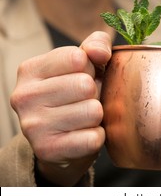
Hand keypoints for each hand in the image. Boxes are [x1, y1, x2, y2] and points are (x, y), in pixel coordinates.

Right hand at [10, 31, 111, 185]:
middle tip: (84, 101)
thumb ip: (96, 45)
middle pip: (85, 85)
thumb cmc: (76, 95)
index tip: (82, 77)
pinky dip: (98, 136)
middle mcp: (24, 97)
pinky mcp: (48, 150)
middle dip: (94, 93)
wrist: (64, 142)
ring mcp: (32, 126)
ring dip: (97, 116)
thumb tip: (100, 52)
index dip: (90, 68)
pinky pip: (93, 138)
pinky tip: (84, 135)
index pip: (77, 58)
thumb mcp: (84, 64)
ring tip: (84, 117)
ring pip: (92, 111)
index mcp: (30, 70)